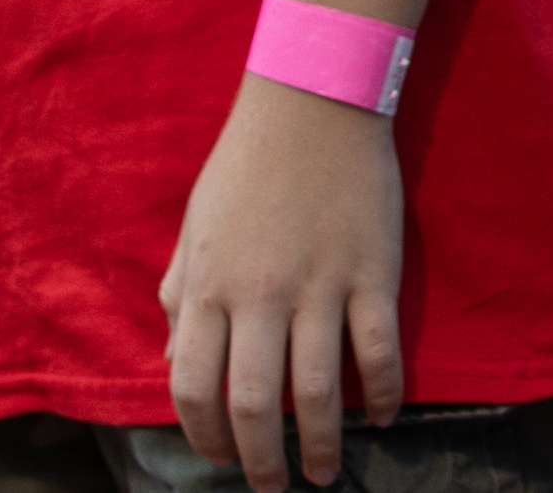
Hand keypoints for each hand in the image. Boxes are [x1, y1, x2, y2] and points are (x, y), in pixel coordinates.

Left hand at [163, 80, 406, 486]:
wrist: (313, 99)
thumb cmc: (246, 165)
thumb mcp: (195, 227)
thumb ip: (181, 294)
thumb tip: (170, 359)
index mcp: (209, 285)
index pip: (191, 385)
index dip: (202, 436)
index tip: (219, 458)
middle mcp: (260, 294)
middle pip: (254, 403)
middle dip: (260, 461)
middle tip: (272, 486)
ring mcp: (320, 284)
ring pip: (318, 390)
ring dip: (322, 446)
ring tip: (324, 473)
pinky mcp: (372, 272)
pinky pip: (379, 350)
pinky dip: (382, 394)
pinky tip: (379, 417)